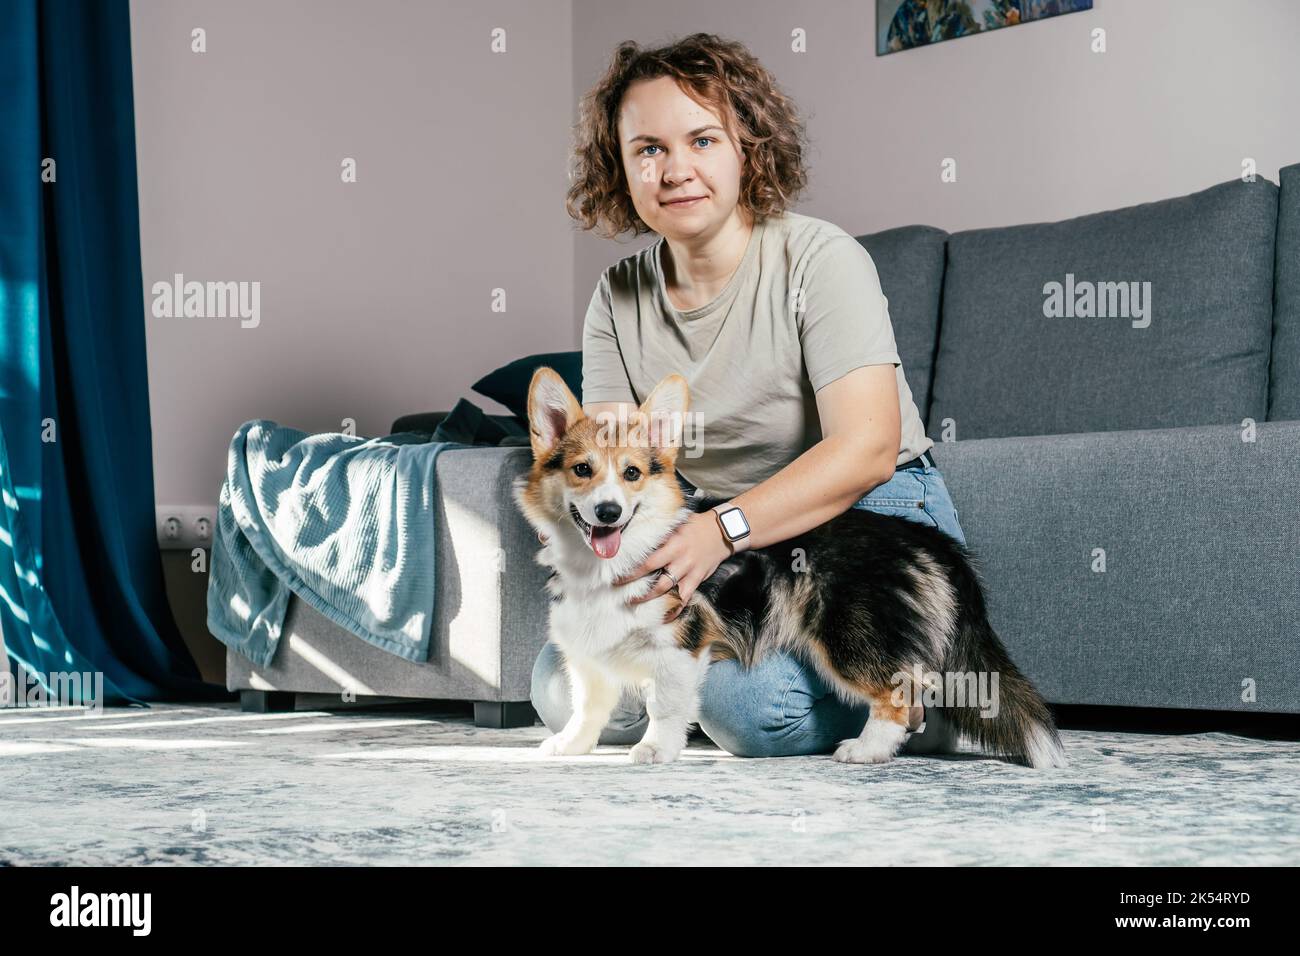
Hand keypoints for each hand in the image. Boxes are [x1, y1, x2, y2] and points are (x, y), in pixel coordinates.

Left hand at [612, 512, 732, 622]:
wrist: (721, 533)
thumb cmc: (695, 526)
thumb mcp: (676, 524)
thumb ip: (659, 532)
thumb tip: (636, 535)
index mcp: (673, 545)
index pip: (648, 561)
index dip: (632, 571)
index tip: (617, 576)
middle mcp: (680, 560)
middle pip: (656, 578)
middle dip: (637, 586)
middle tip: (620, 592)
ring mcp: (689, 571)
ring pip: (668, 590)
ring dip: (650, 598)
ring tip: (635, 602)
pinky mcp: (697, 580)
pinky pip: (684, 599)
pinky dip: (674, 609)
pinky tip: (663, 617)